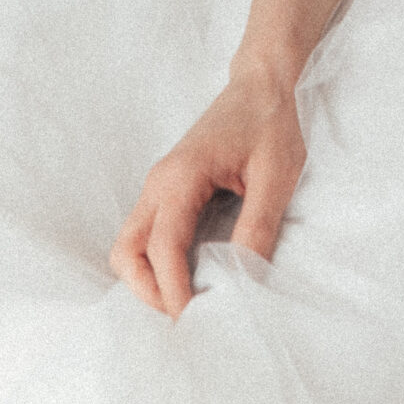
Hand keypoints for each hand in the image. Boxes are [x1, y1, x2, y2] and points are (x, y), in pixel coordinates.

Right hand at [110, 63, 306, 318]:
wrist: (261, 84)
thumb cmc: (270, 123)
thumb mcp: (276, 176)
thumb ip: (258, 227)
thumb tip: (243, 280)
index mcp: (182, 177)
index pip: (163, 247)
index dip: (174, 290)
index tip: (195, 319)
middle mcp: (159, 183)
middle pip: (126, 252)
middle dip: (147, 291)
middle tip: (184, 317)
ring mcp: (158, 185)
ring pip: (129, 245)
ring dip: (146, 280)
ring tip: (183, 302)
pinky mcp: (167, 189)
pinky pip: (145, 234)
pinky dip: (153, 263)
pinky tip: (184, 277)